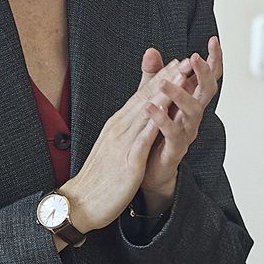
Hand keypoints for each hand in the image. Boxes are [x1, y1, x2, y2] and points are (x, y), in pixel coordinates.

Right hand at [58, 55, 179, 235]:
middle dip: (166, 79)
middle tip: (184, 61)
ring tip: (181, 78)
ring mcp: (123, 144)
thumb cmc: (98, 175)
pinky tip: (167, 113)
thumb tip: (137, 113)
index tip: (175, 63)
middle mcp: (119, 129)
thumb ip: (126, 127)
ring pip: (146, 114)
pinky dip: (154, 125)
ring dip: (165, 94)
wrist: (79, 202)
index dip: (159, 78)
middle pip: (146, 99)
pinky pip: (142, 141)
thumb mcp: (113, 144)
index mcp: (117, 124)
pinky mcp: (128, 162)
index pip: (141, 96)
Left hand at [137, 36, 221, 213]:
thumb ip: (154, 76)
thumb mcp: (153, 99)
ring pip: (193, 111)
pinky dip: (162, 119)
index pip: (207, 77)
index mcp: (191, 101)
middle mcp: (194, 115)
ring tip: (164, 83)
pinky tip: (150, 107)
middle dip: (204, 73)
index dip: (214, 59)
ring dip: (180, 94)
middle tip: (194, 58)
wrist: (149, 171)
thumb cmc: (155, 134)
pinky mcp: (175, 148)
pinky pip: (173, 133)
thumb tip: (152, 51)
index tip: (213, 40)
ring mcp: (187, 131)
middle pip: (207, 91)